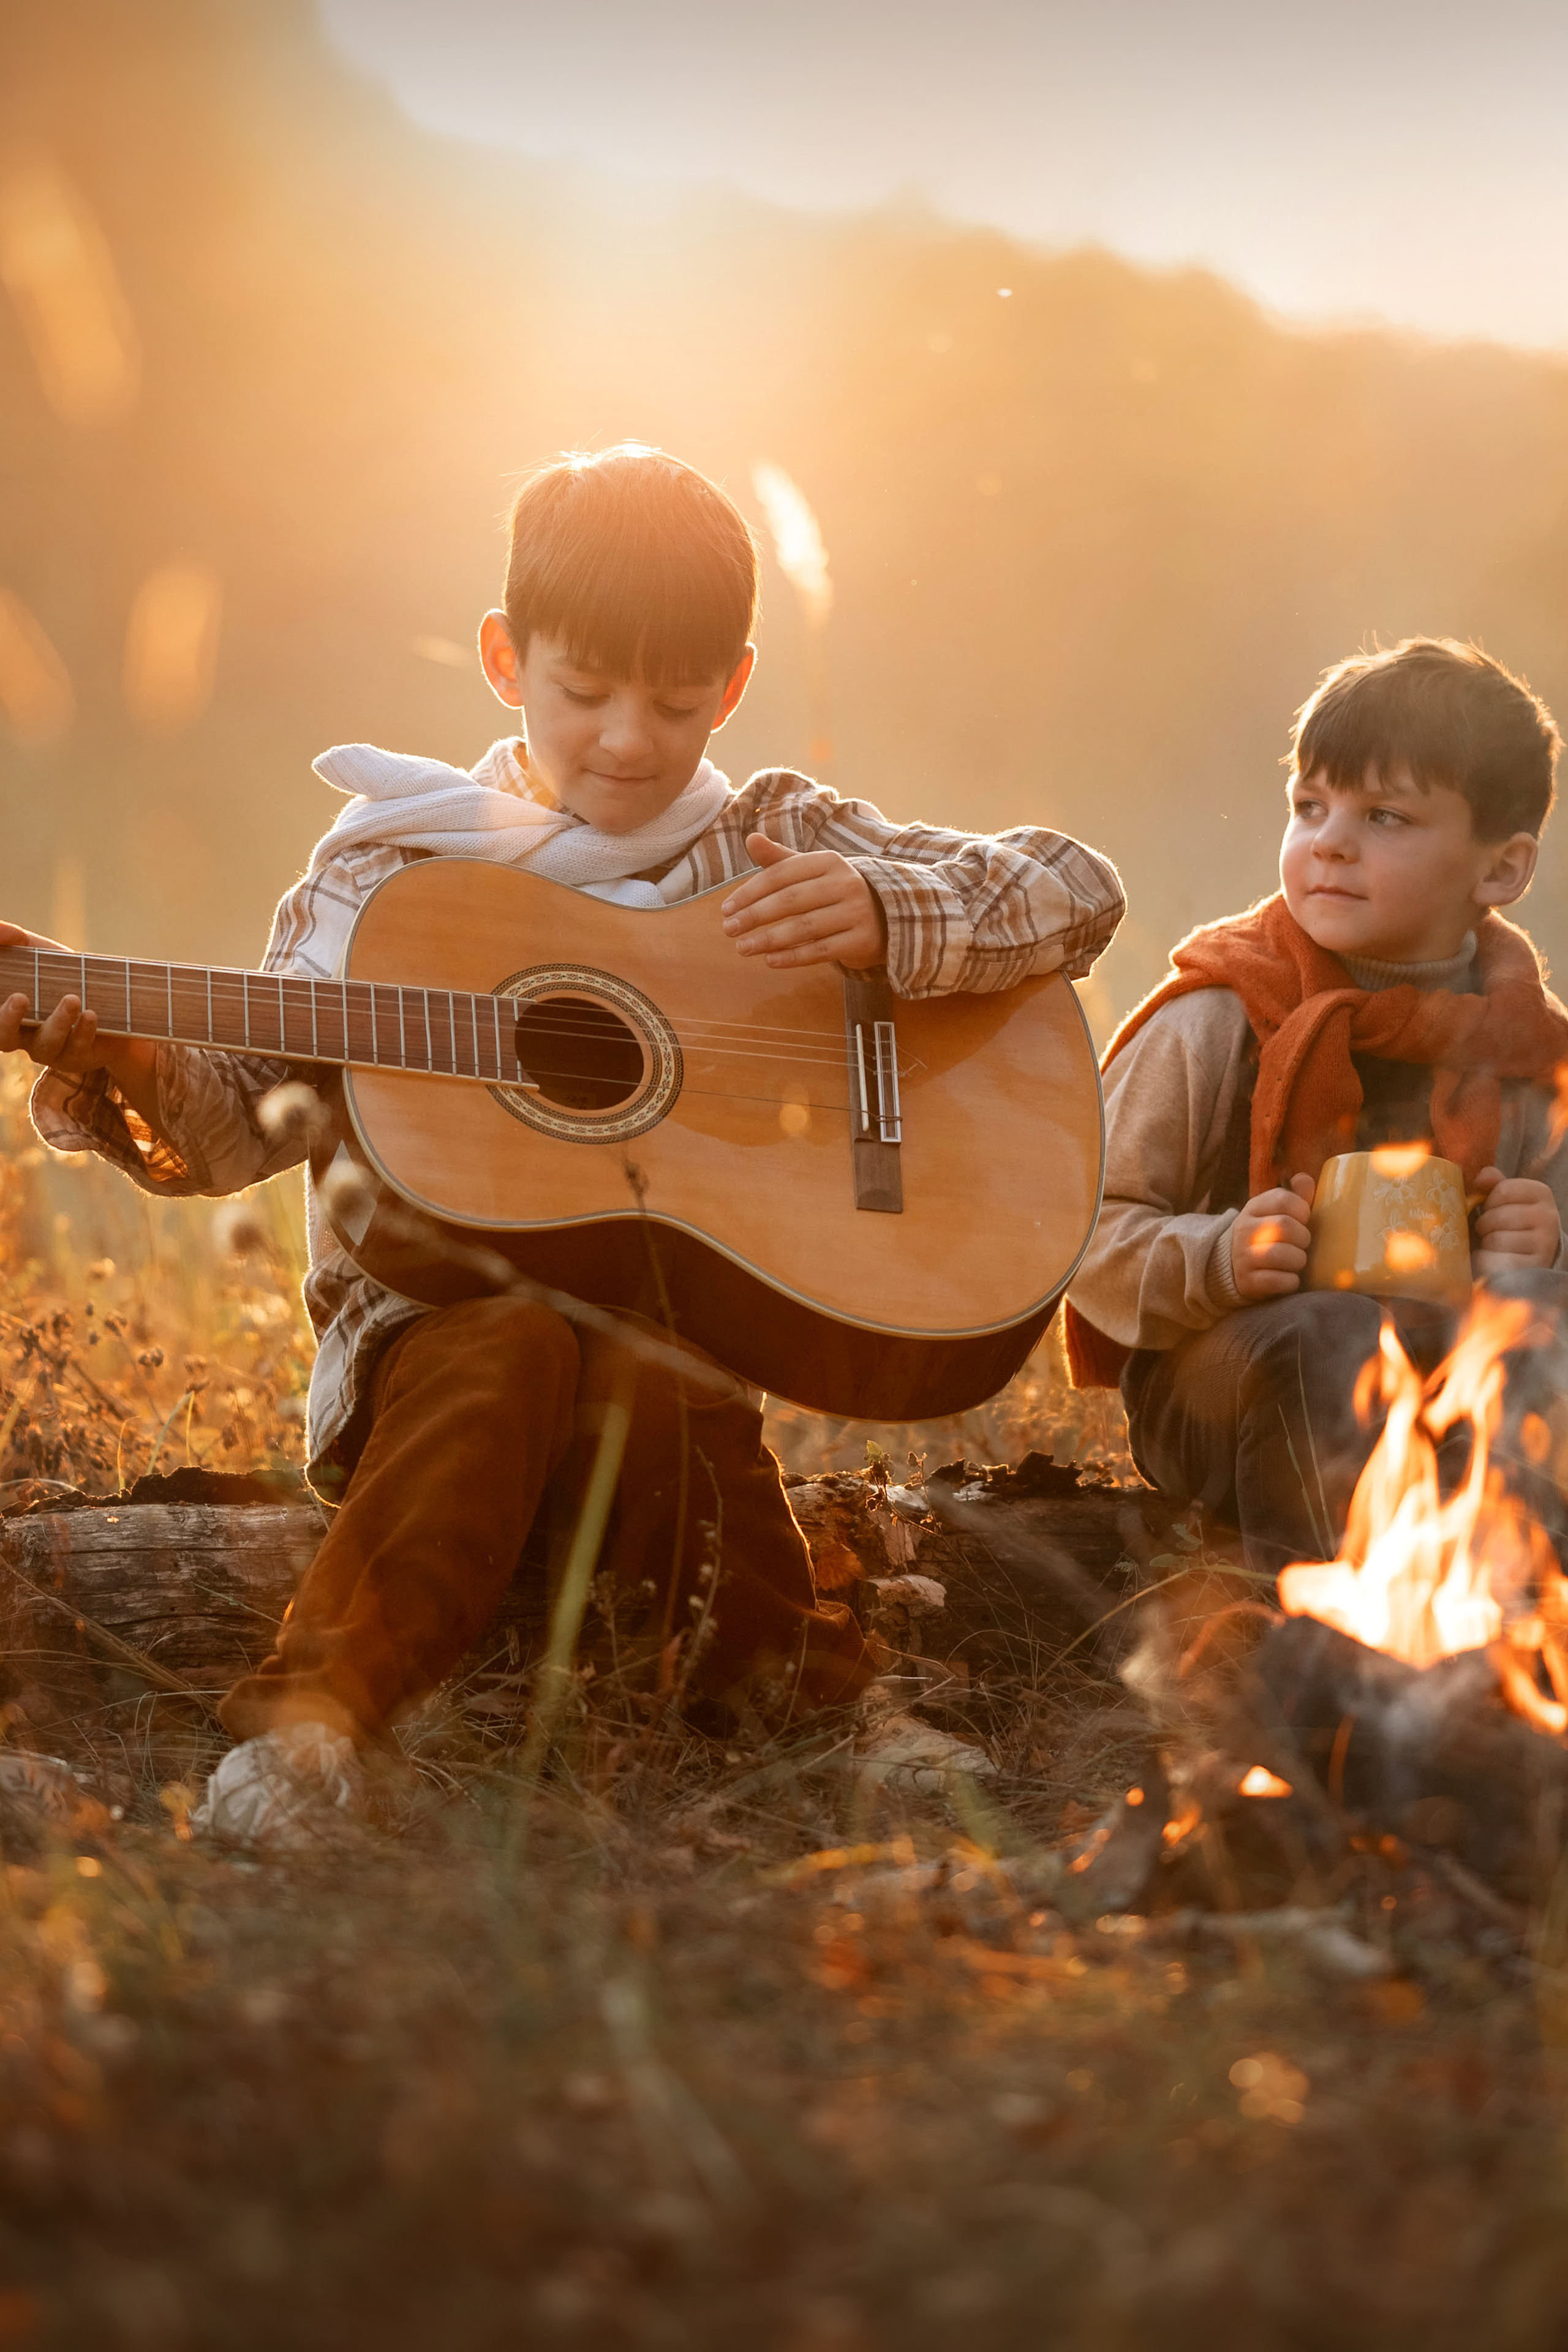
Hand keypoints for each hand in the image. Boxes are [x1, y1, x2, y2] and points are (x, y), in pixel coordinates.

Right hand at [0, 922, 155, 1105]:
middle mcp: (22, 1035)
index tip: (10, 993)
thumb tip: (7, 932)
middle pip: (3, 1038)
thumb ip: (10, 938)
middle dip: (7, 1020)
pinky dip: (84, 1030)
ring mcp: (50, 1048)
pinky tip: (91, 1014)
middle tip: (19, 998)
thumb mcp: (33, 951)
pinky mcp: (78, 1056)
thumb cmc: (60, 972)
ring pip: (46, 1044)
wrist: (113, 999)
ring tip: (72, 999)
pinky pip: (77, 1048)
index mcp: (6, 1012)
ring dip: (58, 1021)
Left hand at [720, 834, 887, 970]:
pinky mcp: (862, 940)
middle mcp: (845, 883)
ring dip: (769, 939)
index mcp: (829, 861)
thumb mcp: (810, 873)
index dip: (750, 892)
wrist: (885, 917)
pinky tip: (770, 961)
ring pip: (804, 927)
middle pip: (791, 900)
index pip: (781, 874)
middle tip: (729, 929)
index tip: (726, 909)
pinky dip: (793, 957)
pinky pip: (821, 951)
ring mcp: (856, 912)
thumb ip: (780, 860)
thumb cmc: (835, 893)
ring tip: (742, 948)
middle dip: (755, 915)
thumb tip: (750, 838)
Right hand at [1229, 1173, 1315, 1300]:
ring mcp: (1244, 1256)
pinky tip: (1291, 1278)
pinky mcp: (1247, 1281)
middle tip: (1303, 1244)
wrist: (1234, 1265)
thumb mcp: (1275, 1212)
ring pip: (1280, 1254)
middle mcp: (1245, 1230)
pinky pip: (1277, 1281)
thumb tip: (1306, 1180)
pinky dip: (1291, 1281)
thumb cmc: (1266, 1234)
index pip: (1283, 1199)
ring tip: (1298, 1261)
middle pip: (1284, 1226)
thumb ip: (1294, 1196)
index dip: (1302, 1210)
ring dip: (1298, 1260)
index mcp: (1254, 1208)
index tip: (1304, 1220)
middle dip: (1303, 1237)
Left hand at [1473, 1166, 1561, 1275]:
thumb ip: (1493, 1183)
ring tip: (1495, 1244)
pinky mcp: (1534, 1267)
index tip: (1493, 1208)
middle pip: (1497, 1216)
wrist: (1532, 1255)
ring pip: (1496, 1239)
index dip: (1489, 1201)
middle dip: (1485, 1224)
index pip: (1503, 1190)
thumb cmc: (1512, 1222)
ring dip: (1487, 1243)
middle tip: (1490, 1230)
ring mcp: (1545, 1244)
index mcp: (1542, 1194)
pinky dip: (1486, 1260)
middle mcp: (1549, 1217)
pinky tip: (1495, 1259)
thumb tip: (1482, 1177)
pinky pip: (1495, 1260)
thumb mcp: (1505, 1199)